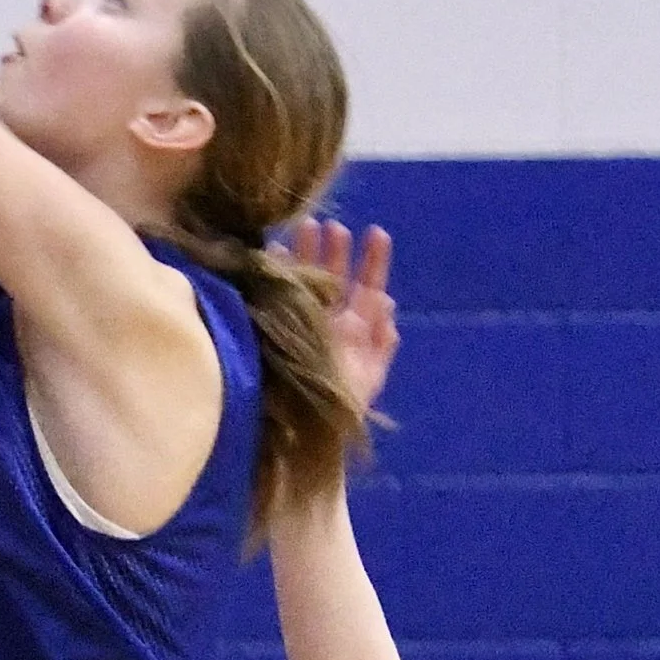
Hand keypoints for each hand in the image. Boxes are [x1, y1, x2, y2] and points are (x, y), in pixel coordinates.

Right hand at [281, 218, 397, 413]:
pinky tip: (273, 257)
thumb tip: (386, 302)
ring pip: (306, 281)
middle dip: (333, 250)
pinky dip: (277, 275)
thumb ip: (380, 343)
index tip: (377, 232)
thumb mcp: (368, 377)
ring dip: (306, 255)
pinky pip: (277, 296)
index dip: (373, 261)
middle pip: (333, 277)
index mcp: (355, 330)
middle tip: (330, 224)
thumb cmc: (338, 410)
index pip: (366, 287)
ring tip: (305, 227)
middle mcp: (329, 322)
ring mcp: (302, 324)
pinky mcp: (274, 329)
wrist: (302, 435)